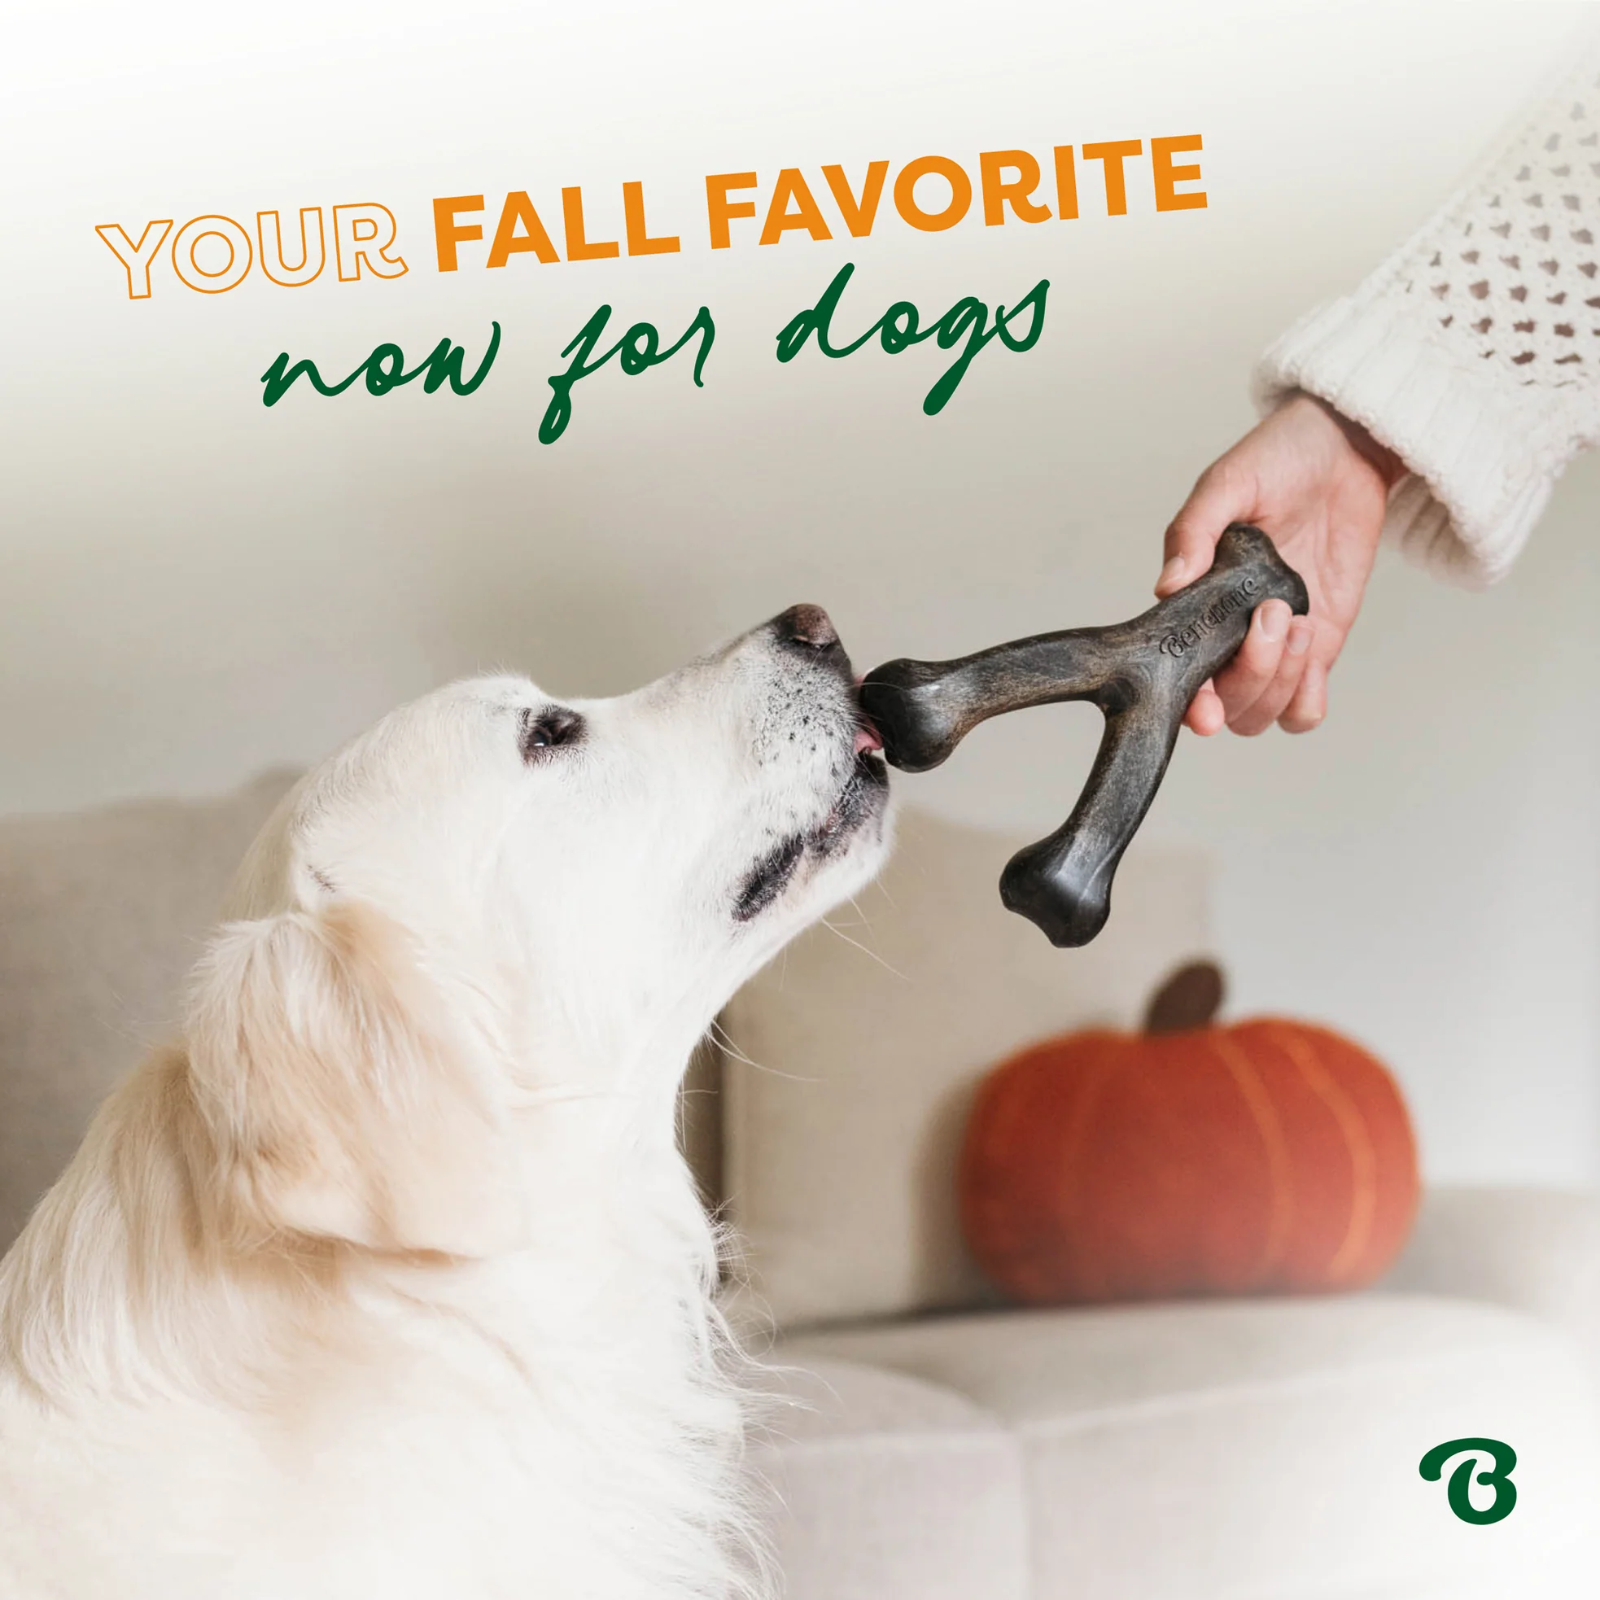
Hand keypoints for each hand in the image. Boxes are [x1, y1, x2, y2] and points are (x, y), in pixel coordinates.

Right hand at [1157, 393, 1402, 734]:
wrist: (1346, 449)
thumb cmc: (1280, 459)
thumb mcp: (1228, 484)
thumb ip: (1194, 532)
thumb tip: (1166, 586)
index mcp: (1195, 605)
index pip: (1180, 679)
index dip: (1190, 705)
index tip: (1204, 707)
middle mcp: (1229, 636)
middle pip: (1229, 706)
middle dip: (1251, 676)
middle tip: (1270, 613)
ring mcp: (1274, 646)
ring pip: (1263, 713)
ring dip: (1280, 681)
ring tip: (1297, 620)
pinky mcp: (1317, 644)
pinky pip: (1305, 708)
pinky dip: (1306, 699)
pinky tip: (1310, 649)